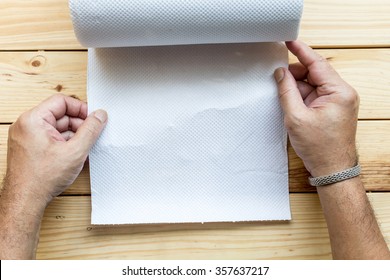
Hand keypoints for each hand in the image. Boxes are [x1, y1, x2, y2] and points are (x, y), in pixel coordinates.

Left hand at [4, 94, 106, 209]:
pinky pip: (52, 138)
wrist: (25, 201)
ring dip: (74, 136)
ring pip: (57, 128)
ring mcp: (27, 137)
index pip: (62, 101)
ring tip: (84, 149)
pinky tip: (76, 155)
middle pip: (60, 115)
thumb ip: (90, 130)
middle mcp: (27, 125)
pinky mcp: (30, 148)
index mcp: (33, 120)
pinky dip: (65, 144)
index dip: (81, 109)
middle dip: (79, 125)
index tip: (93, 118)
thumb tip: (100, 115)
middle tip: (92, 136)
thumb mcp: (75, 151)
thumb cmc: (41, 178)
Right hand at [274, 41, 358, 176]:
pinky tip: (293, 105)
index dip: (301, 51)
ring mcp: (338, 101)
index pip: (317, 63)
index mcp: (339, 92)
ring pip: (313, 84)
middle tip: (278, 80)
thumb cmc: (320, 148)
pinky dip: (302, 97)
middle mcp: (342, 93)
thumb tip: (281, 74)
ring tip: (287, 103)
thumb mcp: (296, 117)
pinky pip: (314, 95)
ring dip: (297, 89)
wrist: (332, 169)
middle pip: (314, 73)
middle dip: (295, 76)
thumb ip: (287, 91)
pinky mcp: (333, 108)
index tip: (289, 41)